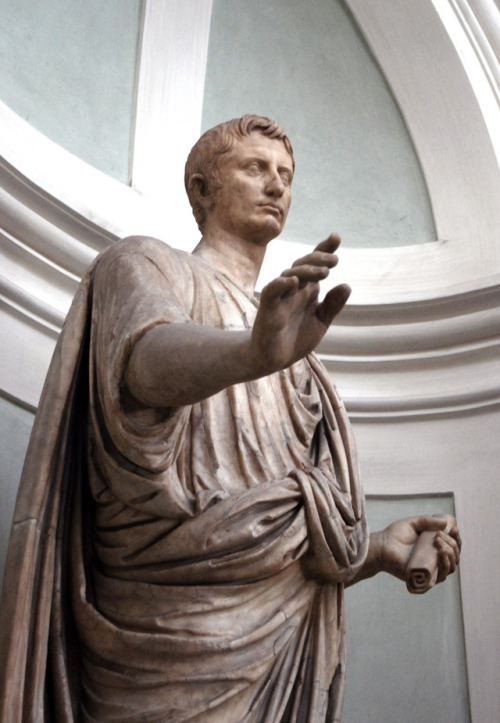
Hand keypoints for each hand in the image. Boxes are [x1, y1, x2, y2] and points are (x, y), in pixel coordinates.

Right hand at [250, 234, 350, 373]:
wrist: (273, 359)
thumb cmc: (295, 339)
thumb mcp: (320, 321)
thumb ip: (332, 305)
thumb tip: (347, 285)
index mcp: (306, 290)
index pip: (314, 264)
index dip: (324, 249)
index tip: (336, 237)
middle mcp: (292, 290)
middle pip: (303, 265)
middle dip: (318, 258)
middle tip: (335, 261)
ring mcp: (279, 298)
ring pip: (289, 274)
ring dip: (306, 270)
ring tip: (324, 273)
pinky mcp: (267, 309)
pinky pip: (271, 291)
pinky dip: (281, 284)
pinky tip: (294, 281)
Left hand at [379, 514, 460, 583]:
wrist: (381, 546)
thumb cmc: (395, 535)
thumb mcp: (413, 524)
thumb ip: (428, 521)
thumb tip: (446, 523)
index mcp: (434, 549)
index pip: (453, 547)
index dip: (457, 539)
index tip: (453, 529)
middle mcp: (434, 561)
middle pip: (455, 557)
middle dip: (452, 544)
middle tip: (439, 535)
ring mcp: (430, 571)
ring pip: (450, 567)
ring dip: (450, 553)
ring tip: (438, 542)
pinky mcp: (424, 580)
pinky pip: (441, 577)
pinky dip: (445, 565)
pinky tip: (442, 554)